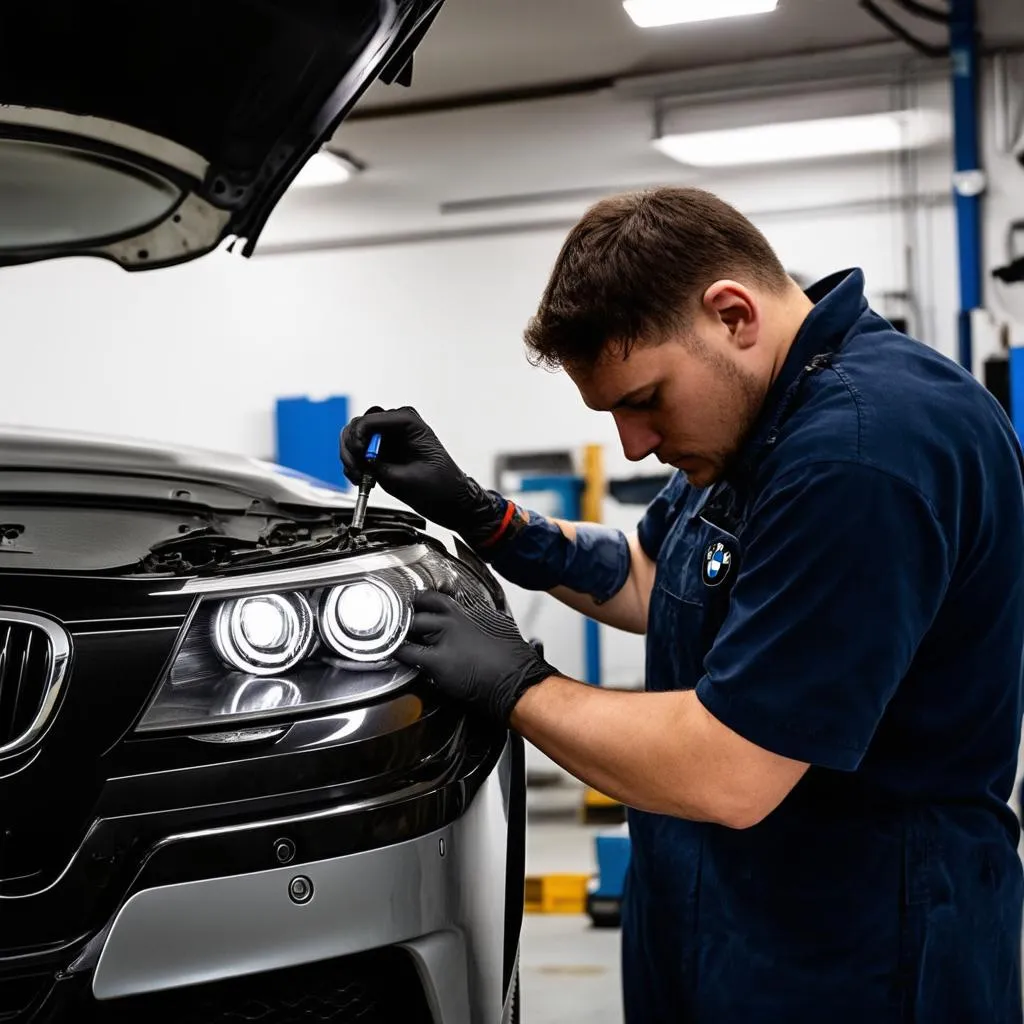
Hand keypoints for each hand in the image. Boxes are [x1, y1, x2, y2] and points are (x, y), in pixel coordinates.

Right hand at [340, 406, 504, 545]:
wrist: (449, 500)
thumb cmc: (440, 487)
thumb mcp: (407, 479)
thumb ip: (381, 466)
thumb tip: (359, 458)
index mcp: (409, 422)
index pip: (371, 419)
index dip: (359, 437)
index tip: (359, 457)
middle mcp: (396, 425)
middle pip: (359, 425)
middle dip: (352, 449)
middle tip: (356, 470)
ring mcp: (387, 437)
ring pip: (353, 437)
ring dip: (350, 458)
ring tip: (359, 478)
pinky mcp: (381, 452)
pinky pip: (357, 452)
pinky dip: (353, 465)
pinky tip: (361, 479)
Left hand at [394, 591, 557, 723]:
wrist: (517, 681)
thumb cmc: (513, 660)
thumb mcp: (498, 627)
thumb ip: (478, 621)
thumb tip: (471, 623)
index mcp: (469, 610)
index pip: (434, 597)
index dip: (420, 601)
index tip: (414, 605)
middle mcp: (454, 618)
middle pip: (418, 608)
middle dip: (408, 616)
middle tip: (402, 624)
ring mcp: (444, 637)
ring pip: (410, 626)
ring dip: (402, 632)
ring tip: (398, 638)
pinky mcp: (437, 660)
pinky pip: (408, 652)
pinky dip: (399, 653)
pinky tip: (398, 655)